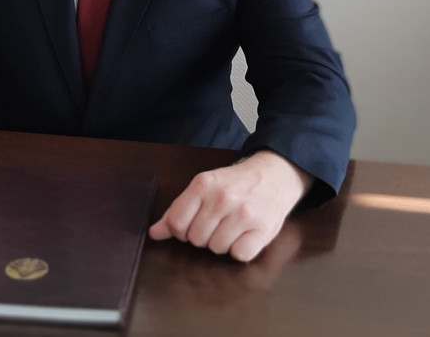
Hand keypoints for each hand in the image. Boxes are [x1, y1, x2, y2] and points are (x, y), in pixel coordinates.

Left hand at [148, 150, 311, 260]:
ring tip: (232, 226)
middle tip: (218, 221)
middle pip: (196, 239)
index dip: (181, 230)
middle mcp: (222, 197)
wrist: (275, 175)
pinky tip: (245, 234)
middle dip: (204, 235)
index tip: (193, 223)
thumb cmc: (235, 184)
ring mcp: (244, 213)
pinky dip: (241, 250)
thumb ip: (177, 210)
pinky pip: (239, 255)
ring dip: (223, 243)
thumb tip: (154, 232)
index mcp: (203, 184)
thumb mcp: (203, 188)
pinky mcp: (263, 229)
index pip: (176, 223)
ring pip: (217, 249)